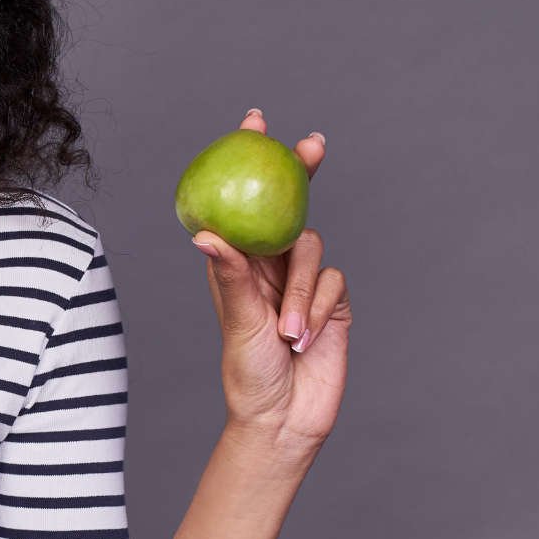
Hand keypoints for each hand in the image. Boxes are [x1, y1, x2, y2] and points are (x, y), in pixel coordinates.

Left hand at [189, 109, 350, 450]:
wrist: (284, 418)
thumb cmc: (247, 372)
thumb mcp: (237, 320)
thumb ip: (230, 276)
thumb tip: (205, 234)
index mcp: (238, 262)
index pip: (245, 202)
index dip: (252, 161)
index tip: (255, 120)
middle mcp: (271, 265)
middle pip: (290, 206)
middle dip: (301, 172)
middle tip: (310, 143)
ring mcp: (305, 282)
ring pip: (312, 251)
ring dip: (300, 293)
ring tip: (286, 332)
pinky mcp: (333, 303)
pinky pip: (334, 283)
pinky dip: (317, 309)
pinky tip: (304, 339)